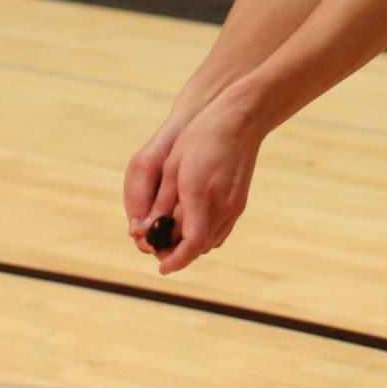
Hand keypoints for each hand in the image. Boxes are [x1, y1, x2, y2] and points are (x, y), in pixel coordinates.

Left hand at [123, 96, 263, 274]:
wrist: (239, 120)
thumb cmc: (201, 137)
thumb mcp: (173, 167)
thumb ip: (162, 203)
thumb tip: (147, 231)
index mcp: (200, 195)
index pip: (190, 244)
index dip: (174, 261)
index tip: (161, 267)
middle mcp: (221, 206)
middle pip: (198, 248)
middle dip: (177, 253)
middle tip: (158, 248)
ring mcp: (233, 207)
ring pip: (210, 242)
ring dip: (190, 245)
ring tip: (171, 235)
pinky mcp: (239, 204)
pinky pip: (219, 231)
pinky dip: (204, 236)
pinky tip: (191, 224)